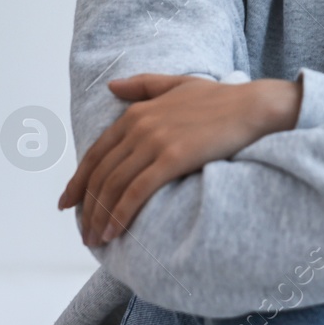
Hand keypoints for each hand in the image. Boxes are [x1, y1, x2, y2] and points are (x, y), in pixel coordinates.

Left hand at [58, 73, 300, 246]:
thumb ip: (143, 86)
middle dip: (87, 207)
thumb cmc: (222, 99)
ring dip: (100, 217)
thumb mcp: (178, 85)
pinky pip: (136, 192)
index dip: (78, 181)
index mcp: (136, 112)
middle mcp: (140, 126)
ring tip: (96, 239)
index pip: (96, 153)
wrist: (255, 106)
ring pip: (114, 186)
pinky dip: (120, 214)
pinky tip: (114, 231)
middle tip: (83, 232)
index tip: (68, 203)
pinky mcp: (172, 159)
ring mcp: (155, 142)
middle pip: (101, 174)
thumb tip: (111, 86)